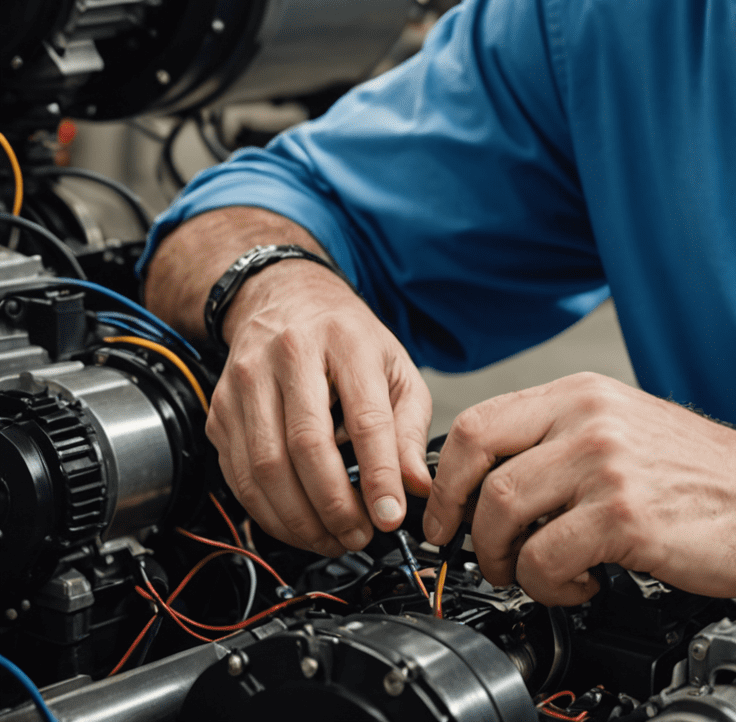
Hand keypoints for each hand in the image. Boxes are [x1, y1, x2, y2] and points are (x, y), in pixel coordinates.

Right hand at [207, 261, 433, 555]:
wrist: (285, 299)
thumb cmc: (346, 337)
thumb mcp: (395, 366)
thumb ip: (409, 425)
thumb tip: (415, 484)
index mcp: (345, 339)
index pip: (365, 416)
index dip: (379, 473)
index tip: (389, 515)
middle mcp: (290, 355)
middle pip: (306, 445)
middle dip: (334, 504)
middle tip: (358, 534)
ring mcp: (247, 382)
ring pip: (266, 467)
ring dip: (300, 518)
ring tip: (331, 537)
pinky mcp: (220, 410)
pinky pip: (239, 475)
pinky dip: (268, 512)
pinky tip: (296, 523)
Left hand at [421, 373, 735, 602]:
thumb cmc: (703, 475)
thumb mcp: (626, 429)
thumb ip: (562, 439)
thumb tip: (489, 479)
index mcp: (584, 394)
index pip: (480, 421)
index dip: (448, 480)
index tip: (448, 517)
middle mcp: (590, 417)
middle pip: (478, 465)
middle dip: (464, 524)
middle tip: (483, 556)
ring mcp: (606, 463)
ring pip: (502, 514)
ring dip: (508, 562)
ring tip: (540, 574)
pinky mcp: (623, 515)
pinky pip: (545, 560)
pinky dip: (551, 587)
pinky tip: (584, 584)